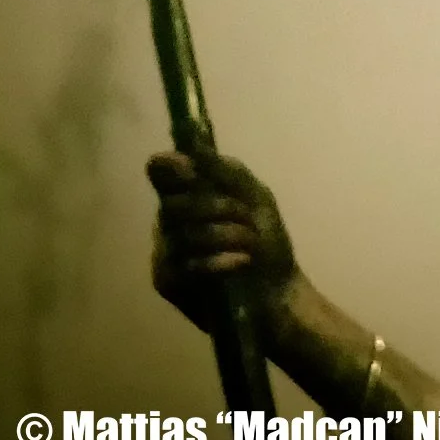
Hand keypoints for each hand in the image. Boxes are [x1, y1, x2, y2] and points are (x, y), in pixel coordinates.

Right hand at [147, 150, 301, 334]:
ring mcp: (165, 253)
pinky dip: (220, 261)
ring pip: (184, 234)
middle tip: (247, 219)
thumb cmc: (266, 245)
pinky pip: (186, 264)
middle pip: (174, 203)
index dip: (172, 168)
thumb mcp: (257, 200)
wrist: (278, 293)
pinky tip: (240, 264)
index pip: (161, 171)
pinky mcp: (167, 282)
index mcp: (189, 198)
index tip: (192, 171)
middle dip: (218, 208)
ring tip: (250, 247)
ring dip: (228, 237)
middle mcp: (170, 222)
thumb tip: (192, 147)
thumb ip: (227, 173)